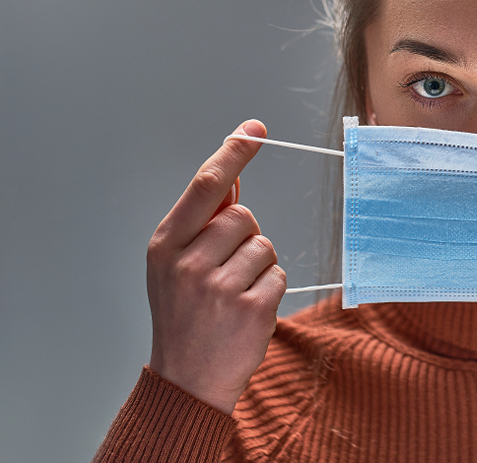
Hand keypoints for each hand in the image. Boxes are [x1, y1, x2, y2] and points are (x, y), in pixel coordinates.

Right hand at [147, 120, 285, 414]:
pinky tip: (247, 312)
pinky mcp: (250, 307)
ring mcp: (218, 286)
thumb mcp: (176, 266)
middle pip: (244, 216)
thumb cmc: (184, 316)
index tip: (254, 130)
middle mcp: (188, 262)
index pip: (206, 185)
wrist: (186, 380)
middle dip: (244, 238)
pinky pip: (279, 274)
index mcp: (165, 245)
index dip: (233, 153)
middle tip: (225, 272)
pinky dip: (270, 290)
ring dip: (258, 267)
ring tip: (233, 295)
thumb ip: (203, 223)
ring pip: (264, 245)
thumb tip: (232, 177)